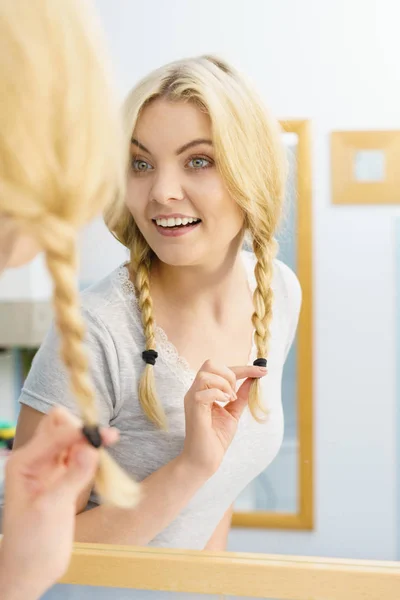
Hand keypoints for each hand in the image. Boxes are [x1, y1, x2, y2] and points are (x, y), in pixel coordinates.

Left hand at [0, 406, 117, 599]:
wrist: (31, 572)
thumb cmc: (32, 544)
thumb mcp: (51, 509)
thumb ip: (72, 477)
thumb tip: (93, 448)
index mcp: (24, 462)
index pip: (55, 433)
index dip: (80, 432)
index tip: (107, 436)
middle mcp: (36, 459)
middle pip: (61, 426)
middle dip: (83, 429)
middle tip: (105, 443)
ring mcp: (50, 468)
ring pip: (72, 438)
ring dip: (89, 440)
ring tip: (107, 448)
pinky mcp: (63, 478)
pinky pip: (79, 454)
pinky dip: (91, 454)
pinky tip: (101, 462)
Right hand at [181, 360, 266, 477]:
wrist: (204, 460)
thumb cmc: (215, 438)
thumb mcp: (233, 413)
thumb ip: (240, 396)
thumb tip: (252, 380)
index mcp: (204, 391)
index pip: (221, 369)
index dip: (244, 368)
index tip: (263, 371)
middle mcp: (196, 391)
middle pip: (209, 364)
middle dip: (230, 373)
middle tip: (235, 393)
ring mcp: (192, 399)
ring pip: (206, 374)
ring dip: (224, 384)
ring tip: (230, 399)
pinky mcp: (194, 408)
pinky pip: (205, 391)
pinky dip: (219, 393)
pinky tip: (225, 403)